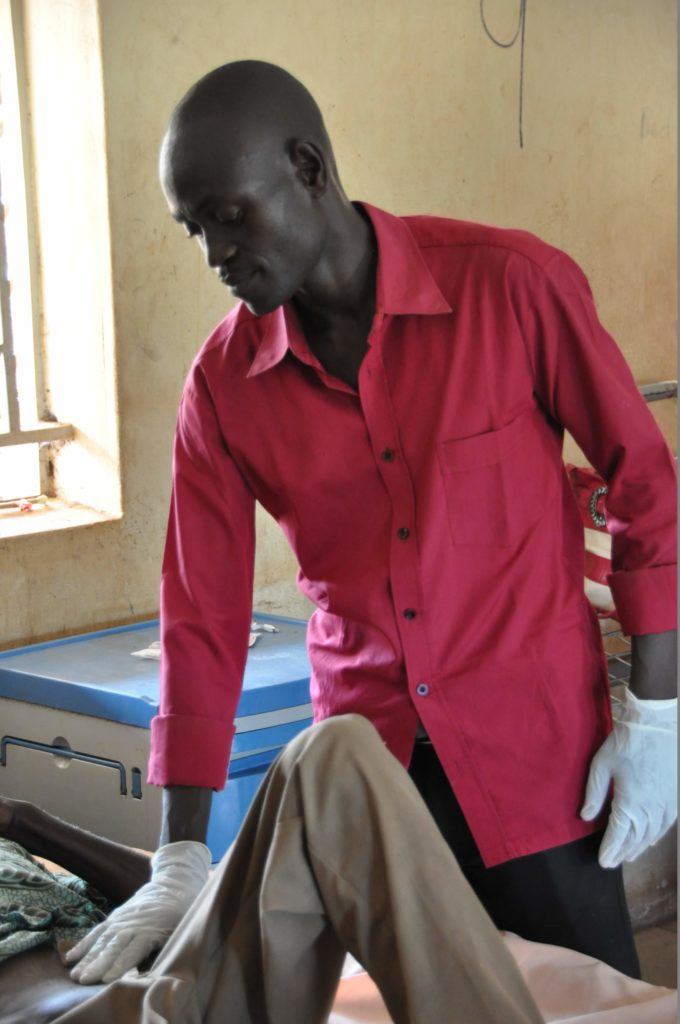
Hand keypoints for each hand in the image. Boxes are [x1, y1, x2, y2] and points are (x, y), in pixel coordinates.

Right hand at [65, 840, 210, 983]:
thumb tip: (151, 971)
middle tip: (83, 980)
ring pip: (102, 940)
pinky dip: (83, 944)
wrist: (175, 884)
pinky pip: (97, 931)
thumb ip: (164, 948)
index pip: (134, 949)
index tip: (107, 978)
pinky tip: (70, 957)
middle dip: (98, 964)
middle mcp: (133, 924)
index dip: (121, 963)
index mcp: (151, 929)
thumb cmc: (180, 913)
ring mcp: (121, 919)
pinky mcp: (115, 917)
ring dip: (88, 958)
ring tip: (75, 974)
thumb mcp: (180, 929)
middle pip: (113, 946)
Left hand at [581, 689, 676, 867]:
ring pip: (652, 834)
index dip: (610, 850)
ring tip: (627, 856)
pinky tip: (649, 840)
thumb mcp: (601, 764)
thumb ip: (594, 793)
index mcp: (631, 801)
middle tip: (612, 862)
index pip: (619, 834)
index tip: (602, 862)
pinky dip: (656, 835)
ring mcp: (666, 803)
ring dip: (639, 847)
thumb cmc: (625, 742)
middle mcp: (651, 807)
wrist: (655, 724)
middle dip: (623, 852)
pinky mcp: (674, 797)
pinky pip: (666, 824)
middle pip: (636, 838)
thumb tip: (585, 817)